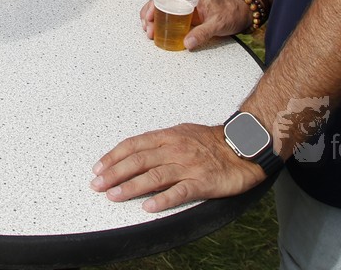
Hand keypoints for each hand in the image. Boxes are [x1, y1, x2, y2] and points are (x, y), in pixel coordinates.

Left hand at [91, 123, 267, 212]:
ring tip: (114, 196)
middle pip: (138, 160)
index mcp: (168, 136)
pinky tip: (148, 206)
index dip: (113, 157)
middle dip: (114, 173)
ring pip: (153, 176)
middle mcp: (175, 149)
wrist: (243, 146)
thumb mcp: (182, 133)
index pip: (133, 145)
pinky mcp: (202, 182)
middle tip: (97, 185)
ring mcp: (188, 166)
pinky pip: (179, 192)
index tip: (98, 168)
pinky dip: (162, 199)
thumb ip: (160, 143)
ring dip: (130, 186)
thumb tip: (136, 152)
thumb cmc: (212, 141)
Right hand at [139, 0, 250, 49]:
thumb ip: (202, 33)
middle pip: (161, 3)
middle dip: (150, 16)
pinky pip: (171, 18)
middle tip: (148, 31)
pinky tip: (158, 33)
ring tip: (149, 33)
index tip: (148, 18)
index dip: (153, 5)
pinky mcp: (188, 16)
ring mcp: (185, 7)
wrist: (243, 13)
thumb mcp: (218, 23)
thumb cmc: (231, 12)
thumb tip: (186, 44)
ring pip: (163, 10)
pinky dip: (162, 24)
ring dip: (154, 21)